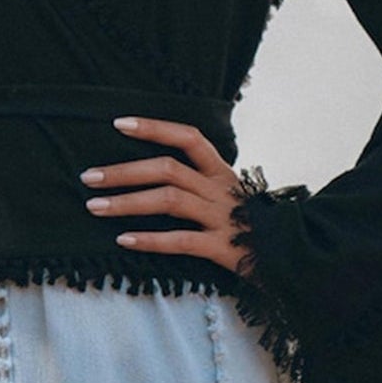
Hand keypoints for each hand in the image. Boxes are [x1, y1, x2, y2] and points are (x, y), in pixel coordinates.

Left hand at [79, 116, 244, 273]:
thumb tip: (155, 171)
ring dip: (127, 202)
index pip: (188, 138)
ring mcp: (222, 218)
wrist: (293, 259)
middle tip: (89, 177)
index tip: (119, 124)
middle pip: (168, 169)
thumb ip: (201, 182)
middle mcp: (221, 190)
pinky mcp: (223, 249)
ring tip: (95, 206)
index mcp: (222, 173)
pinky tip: (124, 239)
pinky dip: (150, 239)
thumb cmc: (251, 226)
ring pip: (169, 200)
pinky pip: (181, 241)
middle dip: (124, 171)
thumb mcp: (230, 195)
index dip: (154, 128)